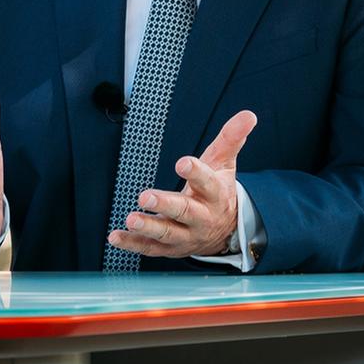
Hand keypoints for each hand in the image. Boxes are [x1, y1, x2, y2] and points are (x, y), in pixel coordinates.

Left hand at [107, 110, 255, 259]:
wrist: (224, 230)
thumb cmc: (218, 189)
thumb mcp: (224, 162)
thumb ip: (231, 138)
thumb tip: (248, 115)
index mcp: (215, 195)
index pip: (208, 183)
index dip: (196, 173)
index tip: (182, 162)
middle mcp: (202, 218)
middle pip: (185, 212)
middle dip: (166, 205)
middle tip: (145, 196)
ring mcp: (186, 235)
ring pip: (167, 233)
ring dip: (148, 227)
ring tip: (131, 219)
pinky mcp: (169, 248)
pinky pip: (150, 248)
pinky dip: (132, 244)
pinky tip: (115, 236)